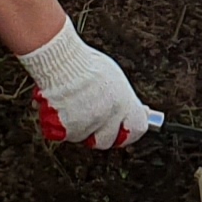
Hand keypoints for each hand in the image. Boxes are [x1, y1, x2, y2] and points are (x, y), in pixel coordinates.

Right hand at [18, 20, 160, 150]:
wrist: (59, 61)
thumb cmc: (83, 64)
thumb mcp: (112, 77)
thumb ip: (122, 98)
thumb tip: (141, 111)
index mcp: (124, 101)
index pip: (137, 128)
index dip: (129, 132)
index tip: (122, 130)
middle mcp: (110, 115)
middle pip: (107, 140)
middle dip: (98, 134)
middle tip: (87, 120)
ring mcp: (90, 123)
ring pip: (84, 138)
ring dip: (77, 128)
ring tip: (70, 105)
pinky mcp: (69, 129)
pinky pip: (66, 136)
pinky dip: (61, 127)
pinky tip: (59, 109)